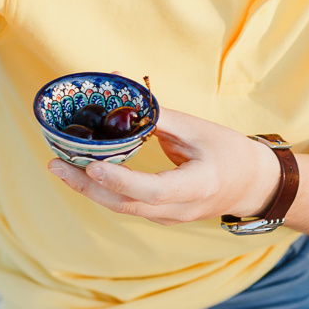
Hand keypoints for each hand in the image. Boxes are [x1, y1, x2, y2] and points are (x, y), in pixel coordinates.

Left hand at [47, 107, 281, 225]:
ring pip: (122, 208)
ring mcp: (169, 217)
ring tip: (59, 167)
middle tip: (55, 164)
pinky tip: (81, 173)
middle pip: (126, 206)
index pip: (153, 190)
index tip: (93, 166)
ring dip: (88, 189)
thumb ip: (159, 117)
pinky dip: (102, 190)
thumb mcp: (199, 129)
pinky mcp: (161, 215)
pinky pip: (126, 205)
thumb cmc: (230, 152)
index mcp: (198, 186)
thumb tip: (122, 91)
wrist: (254, 185)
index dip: (122, 180)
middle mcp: (180, 209)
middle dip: (87, 187)